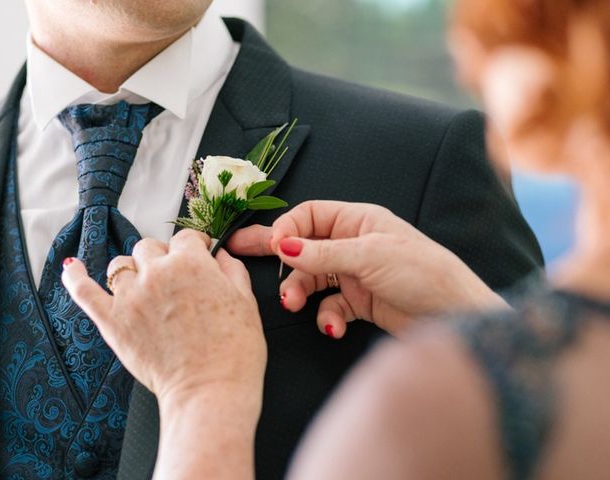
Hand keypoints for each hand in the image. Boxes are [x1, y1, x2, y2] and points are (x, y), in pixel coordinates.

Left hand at [61, 229, 266, 406]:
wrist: (209, 390)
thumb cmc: (233, 351)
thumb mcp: (246, 302)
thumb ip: (232, 270)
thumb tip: (221, 256)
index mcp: (191, 264)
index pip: (185, 237)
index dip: (194, 244)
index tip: (198, 250)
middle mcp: (157, 273)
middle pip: (150, 246)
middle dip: (163, 256)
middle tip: (174, 276)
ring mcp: (131, 297)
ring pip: (121, 264)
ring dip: (133, 268)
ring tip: (143, 283)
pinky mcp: (112, 322)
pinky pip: (84, 291)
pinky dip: (75, 277)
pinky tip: (73, 268)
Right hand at [229, 201, 505, 337]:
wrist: (455, 314)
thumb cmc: (422, 272)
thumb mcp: (369, 256)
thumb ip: (323, 253)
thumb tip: (283, 246)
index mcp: (357, 220)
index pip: (309, 216)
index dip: (287, 229)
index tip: (273, 247)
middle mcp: (353, 244)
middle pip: (304, 246)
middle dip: (276, 254)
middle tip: (237, 252)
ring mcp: (355, 274)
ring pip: (312, 279)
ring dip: (300, 292)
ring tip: (294, 305)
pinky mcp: (360, 303)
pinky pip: (330, 307)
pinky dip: (327, 318)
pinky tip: (333, 327)